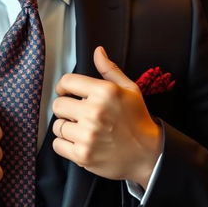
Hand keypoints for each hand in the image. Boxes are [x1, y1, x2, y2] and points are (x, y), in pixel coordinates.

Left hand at [52, 46, 161, 187]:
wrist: (150, 154)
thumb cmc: (137, 120)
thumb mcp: (129, 89)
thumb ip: (109, 69)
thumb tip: (98, 51)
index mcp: (104, 92)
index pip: (66, 82)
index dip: (63, 87)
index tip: (66, 93)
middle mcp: (94, 112)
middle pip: (58, 105)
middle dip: (66, 109)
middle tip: (77, 114)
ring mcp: (88, 135)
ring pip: (57, 126)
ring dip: (66, 128)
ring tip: (82, 130)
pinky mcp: (83, 155)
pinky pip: (57, 145)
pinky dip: (65, 145)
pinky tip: (79, 142)